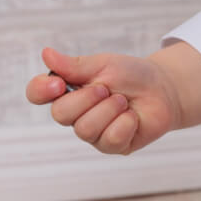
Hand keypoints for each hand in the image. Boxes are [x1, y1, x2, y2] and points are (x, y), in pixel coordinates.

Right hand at [26, 46, 181, 154]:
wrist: (163, 88)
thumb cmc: (132, 75)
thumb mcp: (103, 64)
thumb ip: (74, 65)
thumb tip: (46, 54)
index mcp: (68, 91)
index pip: (38, 94)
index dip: (41, 90)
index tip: (57, 83)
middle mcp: (76, 115)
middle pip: (61, 114)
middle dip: (88, 97)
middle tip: (108, 88)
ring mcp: (93, 134)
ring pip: (85, 129)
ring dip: (110, 109)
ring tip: (124, 101)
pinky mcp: (112, 146)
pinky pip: (110, 139)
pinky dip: (126, 122)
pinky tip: (132, 117)